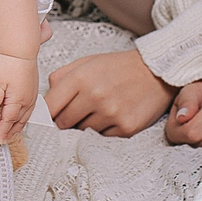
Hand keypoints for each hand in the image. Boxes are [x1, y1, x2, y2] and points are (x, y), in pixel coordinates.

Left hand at [0, 53, 37, 143]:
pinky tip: (17, 119)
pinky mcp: (32, 92)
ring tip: (7, 134)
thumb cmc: (9, 63)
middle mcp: (27, 102)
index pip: (7, 123)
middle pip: (17, 124)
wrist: (21, 50)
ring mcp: (31, 97)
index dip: (0, 133)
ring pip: (24, 119)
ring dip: (16, 128)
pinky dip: (22, 119)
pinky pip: (28, 111)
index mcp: (17, 101)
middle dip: (7, 134)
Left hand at [43, 47, 174, 137]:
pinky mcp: (126, 128)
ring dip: (85, 125)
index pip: (49, 107)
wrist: (156, 71)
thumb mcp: (86, 62)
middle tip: (77, 111)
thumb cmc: (118, 67)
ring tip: (99, 109)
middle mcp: (95, 96)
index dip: (46, 113)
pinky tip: (112, 115)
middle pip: (63, 123)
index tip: (48, 115)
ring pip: (82, 132)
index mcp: (81, 78)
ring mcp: (111, 114)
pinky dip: (103, 130)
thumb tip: (45, 101)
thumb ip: (61, 77)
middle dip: (66, 119)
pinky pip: (102, 138)